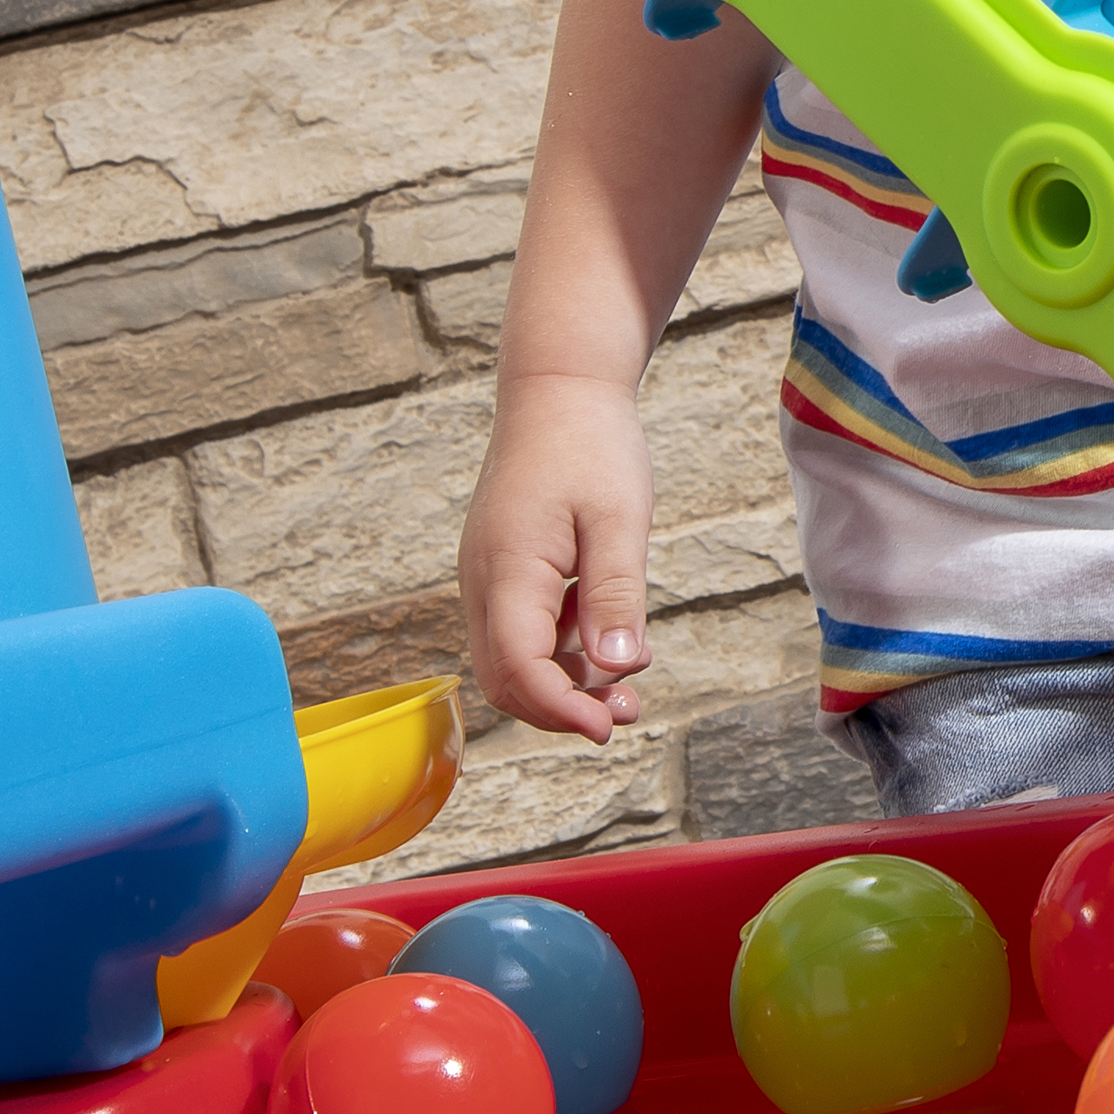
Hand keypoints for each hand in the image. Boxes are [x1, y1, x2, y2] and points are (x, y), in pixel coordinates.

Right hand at [460, 371, 655, 742]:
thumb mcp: (618, 518)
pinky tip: (609, 637)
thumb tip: (617, 668)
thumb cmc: (591, 444)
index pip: (518, 670)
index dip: (561, 710)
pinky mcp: (503, 569)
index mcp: (506, 572)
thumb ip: (615, 594)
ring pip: (514, 658)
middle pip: (508, 678)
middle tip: (629, 712)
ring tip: (631, 680)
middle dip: (564, 706)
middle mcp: (483, 583)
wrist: (559, 386)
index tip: (610, 727)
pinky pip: (523, 628)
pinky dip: (563, 647)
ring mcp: (488, 576)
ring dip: (567, 680)